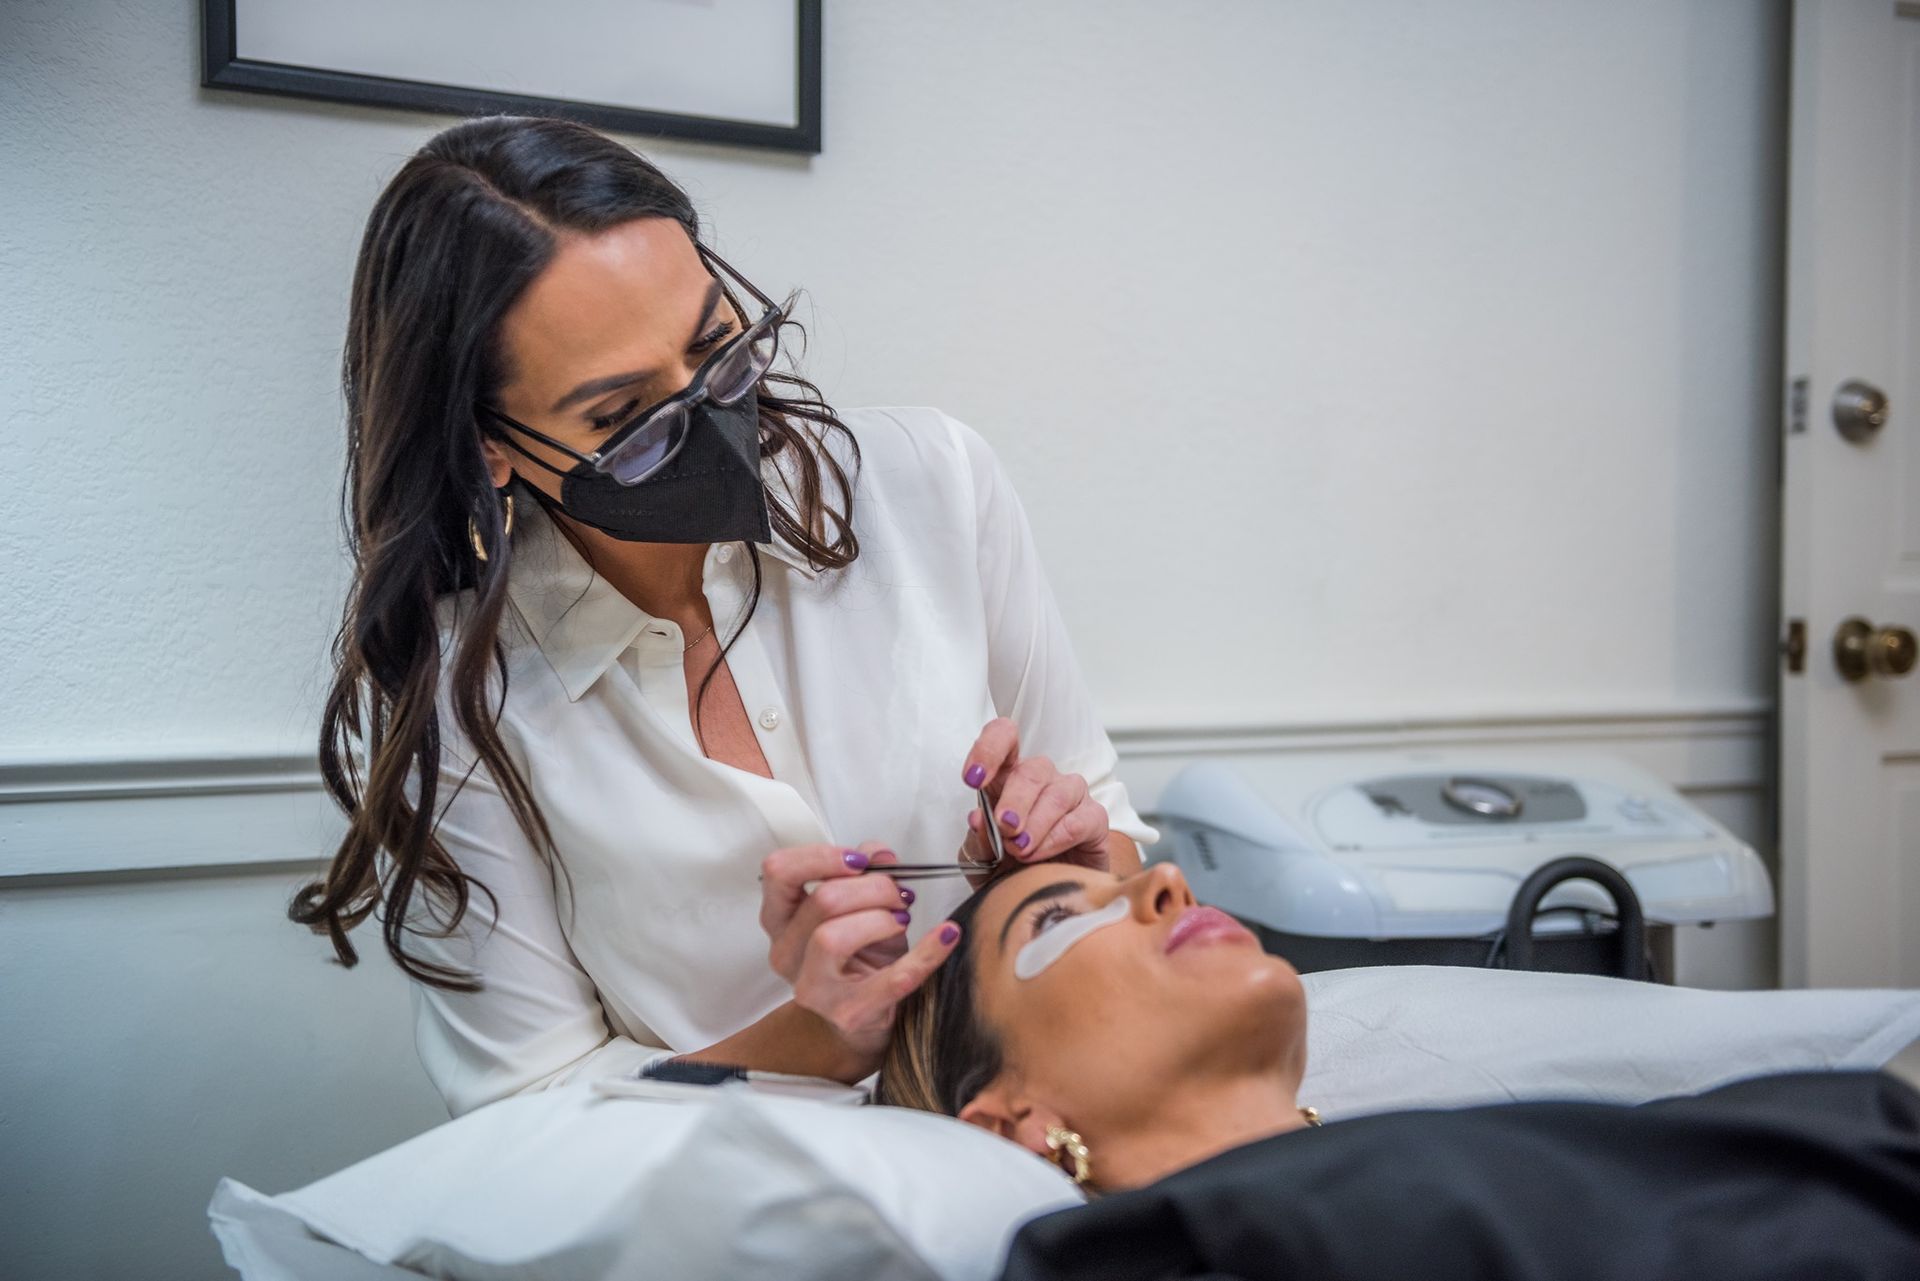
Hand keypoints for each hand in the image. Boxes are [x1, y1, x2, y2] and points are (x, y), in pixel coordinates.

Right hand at [758, 840, 962, 1061]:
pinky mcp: (848, 1013)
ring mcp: (813, 988)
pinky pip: (891, 979)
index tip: (859, 860)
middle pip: (822, 900)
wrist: (867, 1019)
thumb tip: (880, 854)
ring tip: (902, 920)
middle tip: (897, 895)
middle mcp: (787, 953)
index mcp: (783, 918)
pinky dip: (926, 953)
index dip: (820, 858)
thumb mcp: (861, 905)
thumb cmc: (859, 957)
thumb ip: (867, 871)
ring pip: (832, 938)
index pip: (779, 872)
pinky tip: (946, 936)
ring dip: (881, 919)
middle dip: (872, 888)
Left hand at [960, 718, 1109, 872]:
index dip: (988, 749)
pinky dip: (1055, 839)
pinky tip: (1040, 854)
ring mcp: (1071, 796)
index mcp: (1007, 779)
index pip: (1003, 739)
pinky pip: (1079, 820)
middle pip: (1031, 770)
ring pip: (1056, 793)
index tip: (973, 778)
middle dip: (1014, 801)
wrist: (1043, 905)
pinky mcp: (1094, 820)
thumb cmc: (1011, 872)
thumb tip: (978, 819)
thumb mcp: (981, 861)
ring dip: (1035, 824)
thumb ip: (977, 841)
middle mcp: (1041, 780)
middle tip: (1005, 829)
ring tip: (1020, 850)